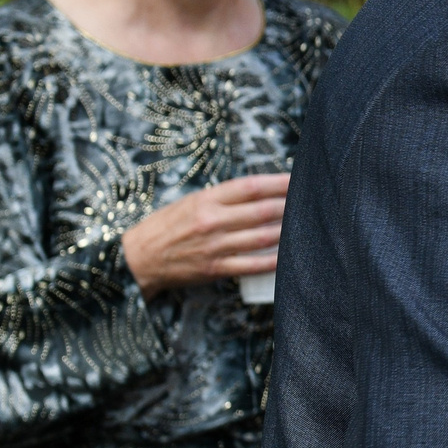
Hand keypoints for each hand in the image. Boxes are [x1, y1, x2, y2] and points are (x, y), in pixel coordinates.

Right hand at [120, 173, 289, 296]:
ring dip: (287, 231)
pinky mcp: (216, 268)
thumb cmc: (166, 227)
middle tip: (310, 202)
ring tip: (306, 225)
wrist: (137, 258)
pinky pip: (252, 265)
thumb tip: (257, 193)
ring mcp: (215, 246)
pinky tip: (289, 255)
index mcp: (207, 200)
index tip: (298, 178)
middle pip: (262, 211)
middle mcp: (213, 221)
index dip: (278, 182)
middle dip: (290, 206)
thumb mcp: (190, 202)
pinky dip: (273, 261)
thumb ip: (222, 198)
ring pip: (262, 237)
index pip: (250, 187)